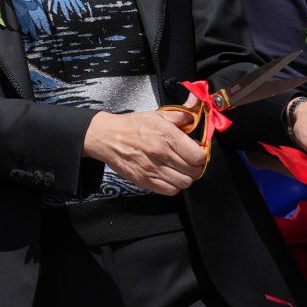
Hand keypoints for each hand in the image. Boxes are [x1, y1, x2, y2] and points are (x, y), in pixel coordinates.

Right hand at [86, 110, 206, 194]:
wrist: (106, 137)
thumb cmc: (131, 126)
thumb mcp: (157, 115)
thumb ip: (181, 116)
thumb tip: (197, 115)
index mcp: (166, 135)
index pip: (198, 155)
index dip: (201, 155)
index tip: (197, 152)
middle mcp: (161, 153)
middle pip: (194, 171)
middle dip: (195, 167)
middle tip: (188, 161)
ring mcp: (152, 169)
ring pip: (184, 182)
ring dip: (185, 177)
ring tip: (179, 170)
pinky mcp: (144, 180)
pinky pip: (171, 191)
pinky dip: (174, 186)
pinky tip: (169, 176)